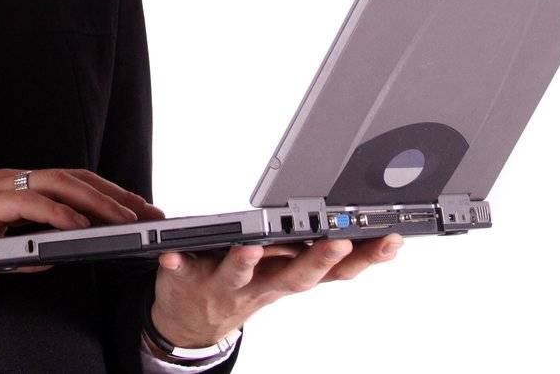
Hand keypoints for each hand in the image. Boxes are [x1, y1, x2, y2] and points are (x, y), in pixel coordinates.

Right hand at [0, 167, 164, 287]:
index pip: (71, 187)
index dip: (106, 197)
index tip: (136, 214)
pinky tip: (84, 228)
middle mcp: (11, 181)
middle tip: (150, 214)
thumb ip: (19, 255)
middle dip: (118, 196)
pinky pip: (34, 204)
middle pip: (78, 179)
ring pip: (64, 185)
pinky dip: (64, 215)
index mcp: (12, 191)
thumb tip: (50, 260)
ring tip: (129, 220)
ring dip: (101, 203)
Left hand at [149, 234, 403, 345]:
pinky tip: (169, 253)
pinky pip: (178, 267)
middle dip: (318, 260)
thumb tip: (377, 238)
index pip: (334, 272)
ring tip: (252, 245)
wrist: (192, 323)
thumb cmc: (246, 287)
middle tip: (339, 241)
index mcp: (288, 279)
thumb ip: (325, 260)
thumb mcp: (289, 278)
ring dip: (245, 261)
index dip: (365, 260)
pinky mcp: (186, 276)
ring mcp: (224, 284)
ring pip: (238, 274)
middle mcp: (261, 285)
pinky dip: (174, 261)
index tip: (390, 241)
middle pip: (293, 277)